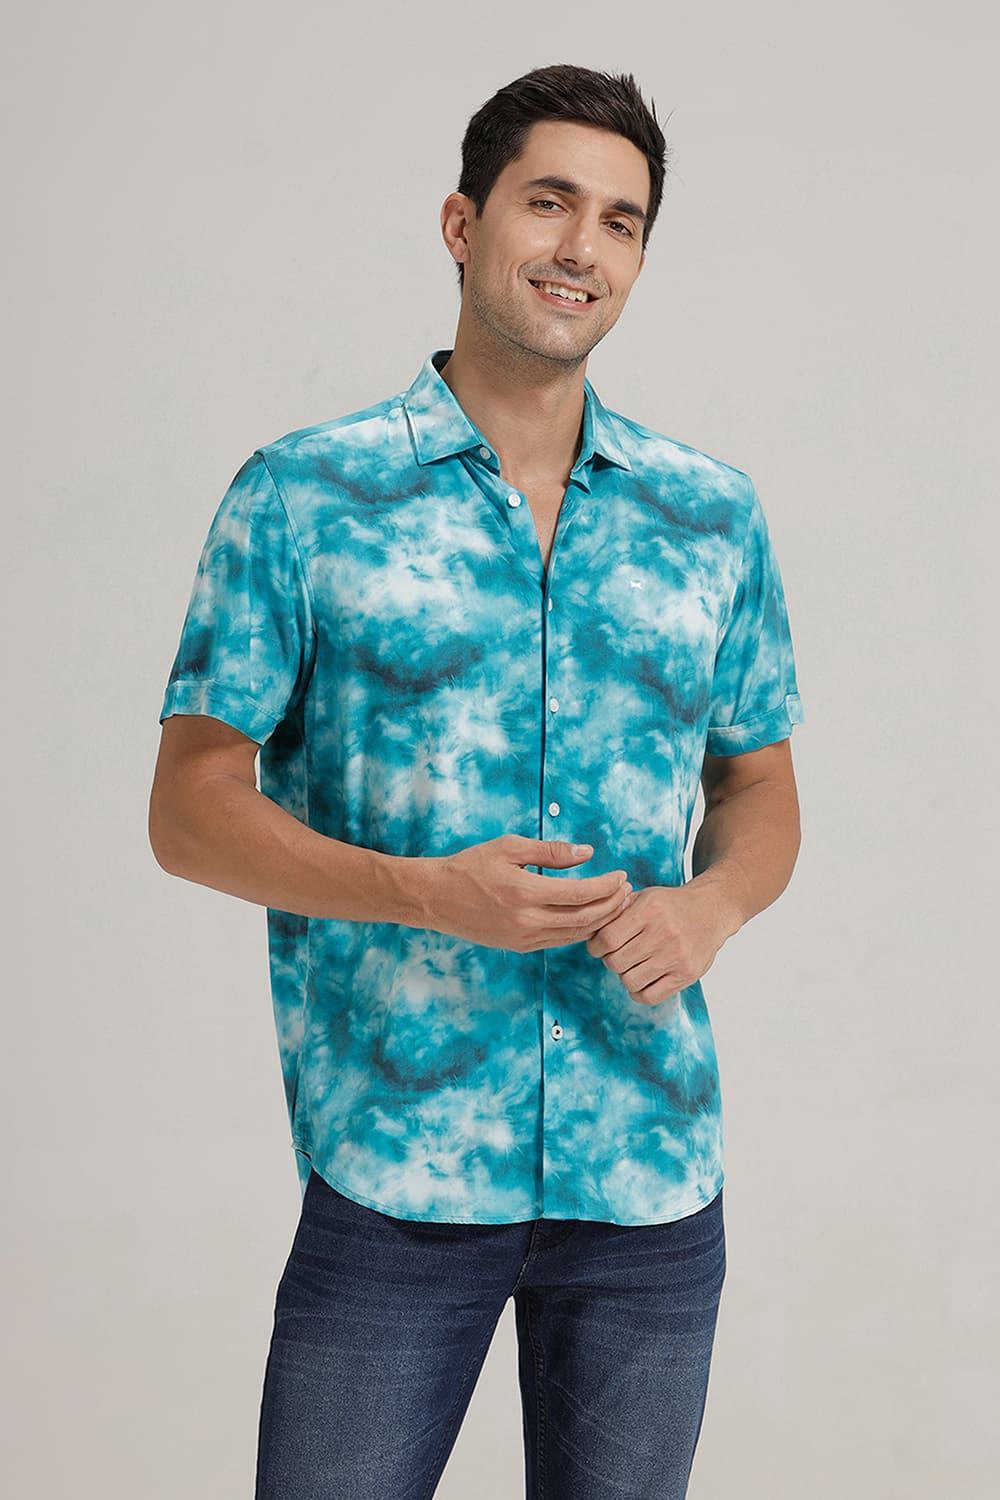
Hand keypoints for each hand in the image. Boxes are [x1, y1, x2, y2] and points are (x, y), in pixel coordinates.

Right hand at [424, 835, 631, 951]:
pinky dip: (579, 930)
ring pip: (575, 935)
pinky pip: (559, 941)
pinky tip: (589, 917)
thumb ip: (551, 851)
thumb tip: (587, 853)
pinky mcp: (520, 946)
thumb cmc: (471, 866)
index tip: (621, 875)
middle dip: (612, 905)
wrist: (436, 898)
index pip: (581, 894)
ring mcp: (524, 938)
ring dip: (600, 920)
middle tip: (627, 890)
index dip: (607, 886)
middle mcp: (527, 921)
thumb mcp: (509, 847)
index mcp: (526, 893)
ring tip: (616, 904)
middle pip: (585, 919)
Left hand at [585, 880, 731, 1005]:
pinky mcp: (686, 974)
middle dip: (610, 960)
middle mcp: (663, 933)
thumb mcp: (644, 896)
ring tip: (632, 964)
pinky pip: (650, 996)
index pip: (607, 939)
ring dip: (625, 975)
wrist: (711, 910)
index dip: (595, 946)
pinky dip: (639, 992)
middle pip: (616, 962)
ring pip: (630, 981)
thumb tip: (589, 925)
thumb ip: (617, 909)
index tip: (598, 946)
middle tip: (618, 954)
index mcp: (649, 910)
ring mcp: (677, 956)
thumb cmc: (671, 904)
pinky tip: (642, 979)